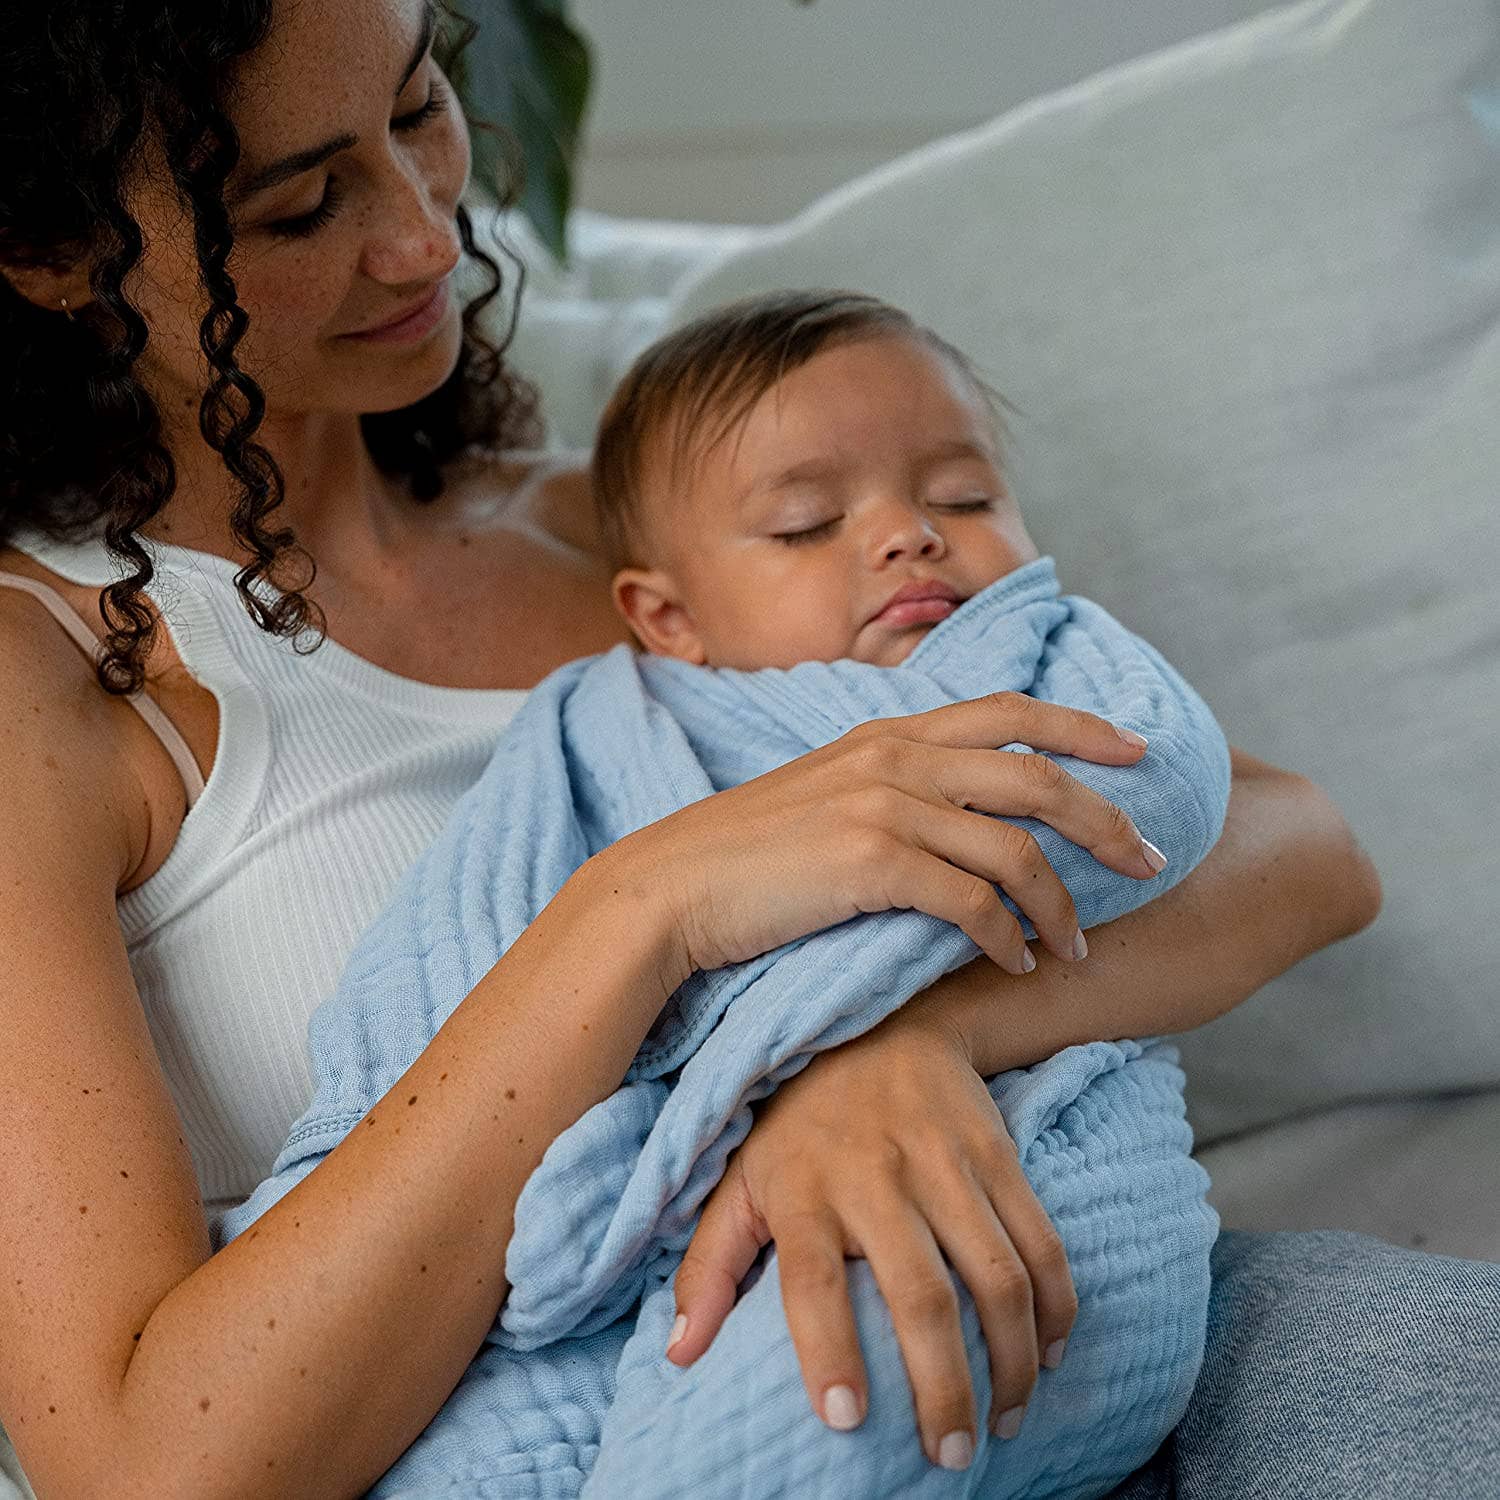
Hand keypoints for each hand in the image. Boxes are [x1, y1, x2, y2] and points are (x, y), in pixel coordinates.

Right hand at [621, 692, 1164, 981]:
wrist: (668, 889)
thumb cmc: (746, 857)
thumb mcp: (825, 797)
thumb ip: (891, 791)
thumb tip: (957, 820)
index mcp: (886, 733)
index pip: (1009, 711)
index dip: (1083, 727)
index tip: (1139, 750)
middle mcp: (893, 757)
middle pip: (1036, 774)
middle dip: (1107, 818)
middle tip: (1151, 859)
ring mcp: (881, 805)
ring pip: (1015, 847)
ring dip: (1062, 903)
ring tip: (1079, 945)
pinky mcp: (868, 862)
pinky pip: (971, 903)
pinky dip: (1007, 937)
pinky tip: (1017, 965)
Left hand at [666, 1008, 1077, 1468]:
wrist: (882, 1019)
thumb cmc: (799, 1119)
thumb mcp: (739, 1178)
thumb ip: (710, 1266)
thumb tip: (679, 1354)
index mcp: (803, 1189)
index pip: (812, 1280)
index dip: (829, 1352)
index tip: (846, 1421)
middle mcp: (875, 1174)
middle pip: (920, 1294)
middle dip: (944, 1387)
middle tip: (952, 1457)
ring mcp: (944, 1161)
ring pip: (995, 1275)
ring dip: (1012, 1359)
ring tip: (1005, 1421)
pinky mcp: (996, 1150)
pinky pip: (1040, 1239)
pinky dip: (1056, 1305)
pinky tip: (1053, 1354)